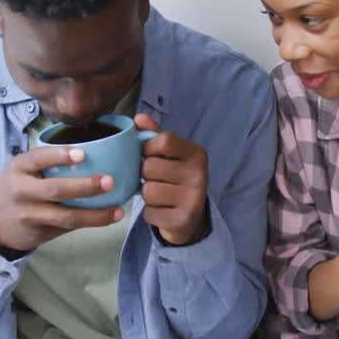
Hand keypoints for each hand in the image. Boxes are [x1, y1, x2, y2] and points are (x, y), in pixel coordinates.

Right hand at [0, 146, 122, 255]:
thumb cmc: (17, 187)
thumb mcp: (23, 169)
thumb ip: (48, 162)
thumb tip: (97, 152)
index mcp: (20, 168)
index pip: (39, 158)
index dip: (60, 155)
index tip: (83, 153)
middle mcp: (22, 191)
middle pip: (56, 190)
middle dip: (85, 187)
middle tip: (110, 181)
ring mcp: (29, 215)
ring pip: (66, 216)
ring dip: (95, 215)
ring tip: (117, 211)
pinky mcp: (37, 233)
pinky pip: (67, 228)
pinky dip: (89, 223)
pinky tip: (108, 218)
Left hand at [134, 113, 209, 244]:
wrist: (191, 217)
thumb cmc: (175, 179)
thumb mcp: (170, 154)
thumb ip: (154, 135)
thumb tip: (138, 118)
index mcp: (197, 154)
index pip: (162, 141)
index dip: (148, 148)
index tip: (152, 155)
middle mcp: (200, 174)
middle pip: (149, 167)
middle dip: (145, 175)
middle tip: (157, 179)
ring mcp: (193, 198)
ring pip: (147, 191)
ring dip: (147, 195)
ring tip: (160, 195)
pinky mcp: (183, 220)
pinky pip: (150, 212)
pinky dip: (151, 212)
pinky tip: (162, 210)